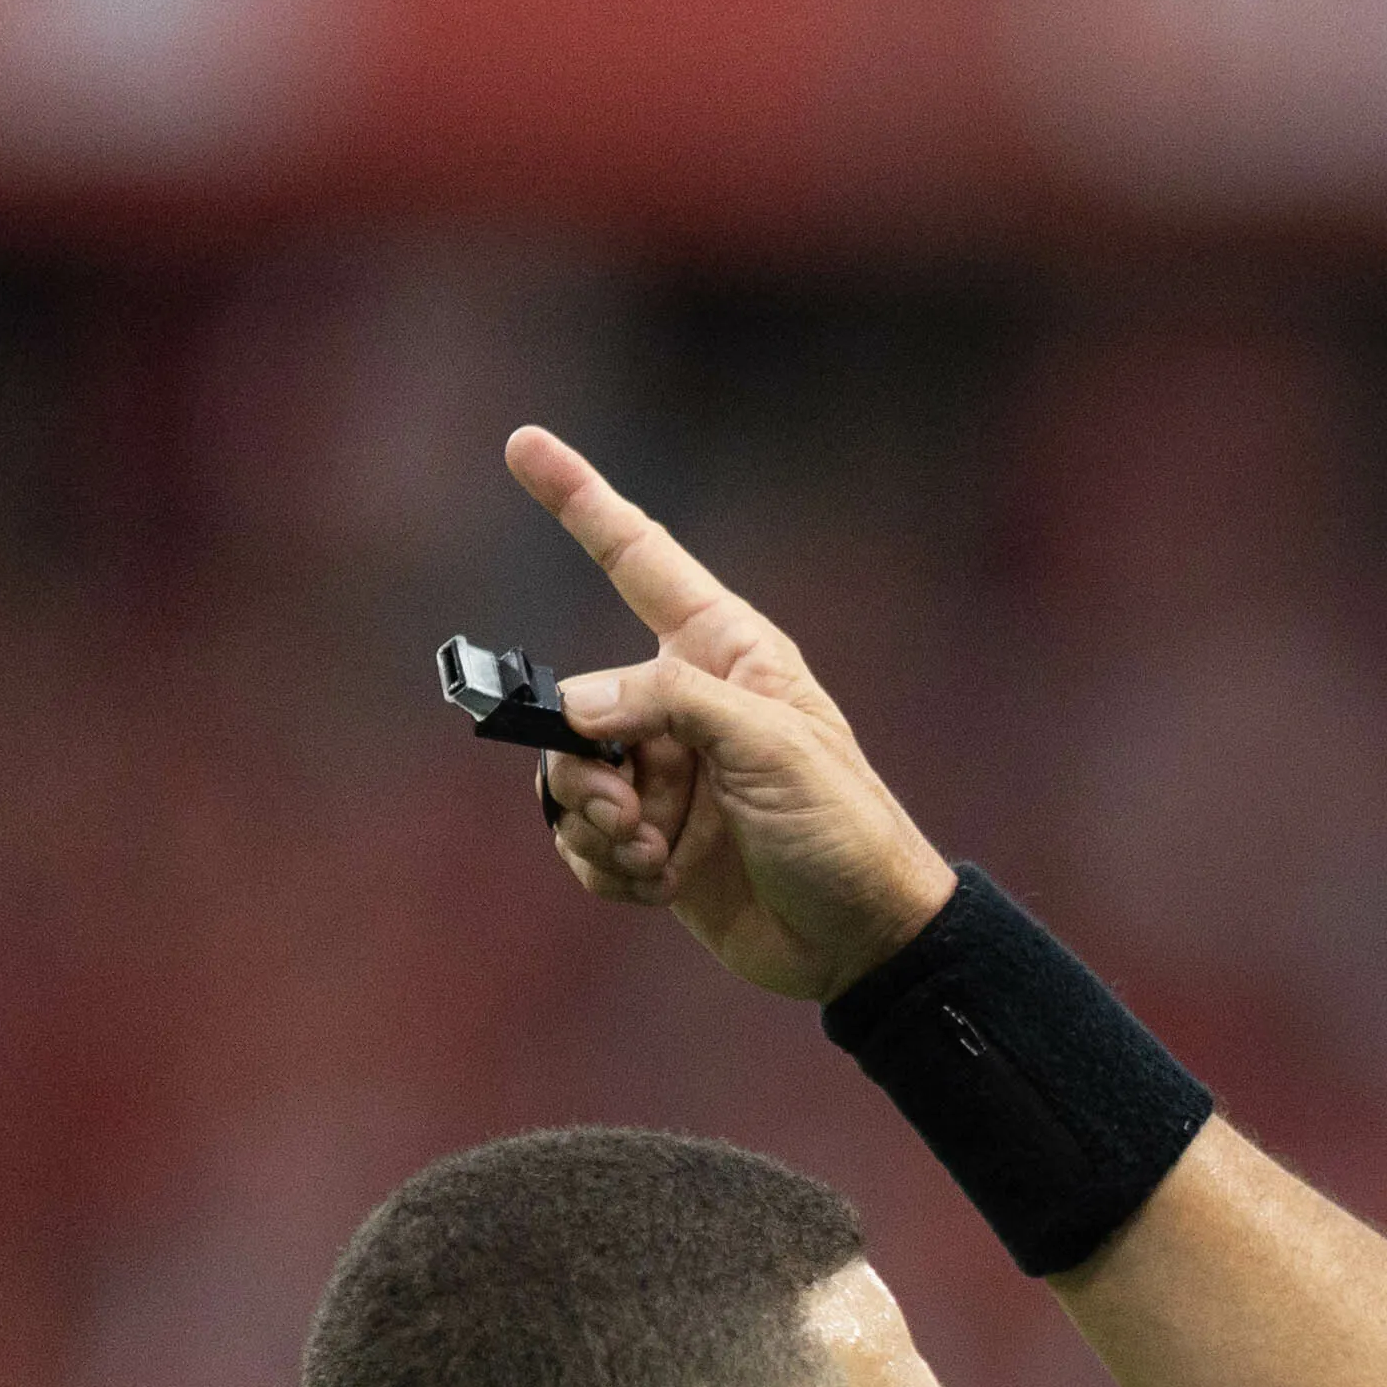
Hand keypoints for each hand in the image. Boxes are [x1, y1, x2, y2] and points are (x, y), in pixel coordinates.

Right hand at [505, 427, 959, 1004]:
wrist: (863, 942)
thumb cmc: (844, 829)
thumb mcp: (771, 747)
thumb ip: (668, 704)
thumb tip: (574, 705)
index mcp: (724, 654)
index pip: (637, 558)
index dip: (579, 500)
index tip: (524, 443)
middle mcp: (684, 705)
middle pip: (571, 701)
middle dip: (580, 761)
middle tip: (628, 809)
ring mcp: (664, 775)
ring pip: (566, 776)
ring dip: (593, 822)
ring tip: (650, 850)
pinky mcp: (651, 841)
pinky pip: (582, 840)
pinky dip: (606, 867)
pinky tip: (659, 886)